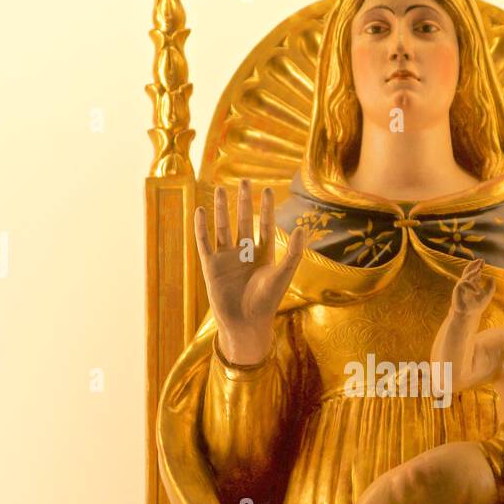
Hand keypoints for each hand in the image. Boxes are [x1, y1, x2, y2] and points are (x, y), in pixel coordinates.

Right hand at [194, 181, 306, 364]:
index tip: (268, 190)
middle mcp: (245, 254)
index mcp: (264, 255)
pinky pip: (205, 242)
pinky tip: (200, 210)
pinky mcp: (211, 266)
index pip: (265, 225)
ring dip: (221, 209)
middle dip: (244, 202)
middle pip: (244, 221)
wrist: (245, 323)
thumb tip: (303, 228)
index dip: (267, 208)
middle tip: (245, 181)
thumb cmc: (266, 302)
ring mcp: (227, 259)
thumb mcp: (283, 274)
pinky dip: (202, 227)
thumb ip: (294, 252)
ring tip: (220, 188)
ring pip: (223, 227)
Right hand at [451, 258, 494, 315]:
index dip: (478, 266)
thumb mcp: (487, 295)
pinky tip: (477, 290)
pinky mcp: (457, 291)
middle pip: (468, 271)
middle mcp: (466, 283)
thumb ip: (491, 287)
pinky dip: (470, 285)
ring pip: (465, 276)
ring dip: (472, 272)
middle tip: (480, 260)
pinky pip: (463, 284)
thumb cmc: (477, 306)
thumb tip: (492, 277)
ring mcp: (460, 287)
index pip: (474, 272)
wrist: (469, 315)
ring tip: (479, 270)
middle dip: (473, 265)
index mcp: (472, 283)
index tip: (483, 262)